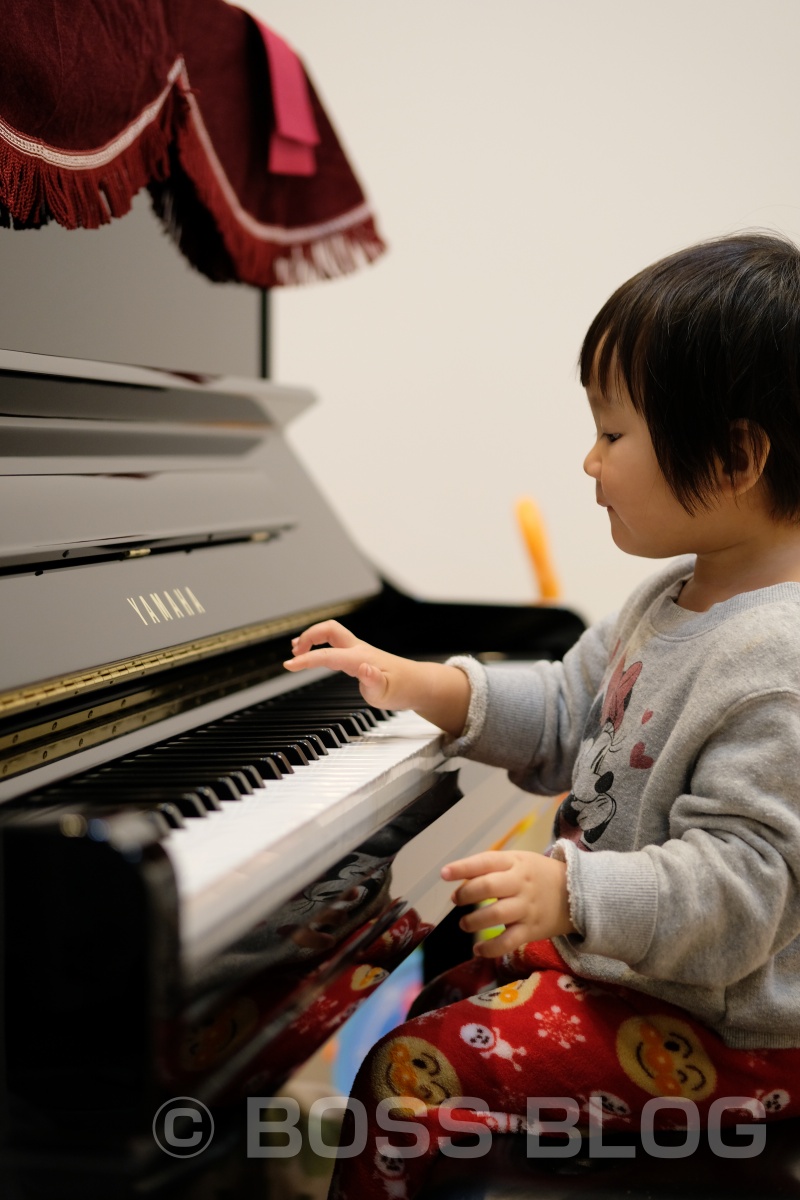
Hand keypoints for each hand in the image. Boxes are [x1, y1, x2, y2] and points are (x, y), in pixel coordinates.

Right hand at [283, 620, 470, 735]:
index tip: (290, 665)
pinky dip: (319, 644)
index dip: (307, 660)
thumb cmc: (403, 689)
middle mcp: (359, 650)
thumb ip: (374, 681)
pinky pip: (335, 643)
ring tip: (295, 650)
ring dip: (312, 637)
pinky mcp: (359, 655)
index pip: (328, 655)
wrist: (418, 684)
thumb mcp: (388, 693)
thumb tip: (364, 668)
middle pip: (330, 629)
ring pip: (332, 633)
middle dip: (308, 636)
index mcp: (362, 659)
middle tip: (294, 652)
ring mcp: (359, 650)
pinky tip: (313, 654)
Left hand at [442, 850, 573, 956]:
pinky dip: (490, 948)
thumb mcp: (519, 861)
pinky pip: (508, 942)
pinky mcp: (531, 930)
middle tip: (456, 901)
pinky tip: (478, 950)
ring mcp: (527, 907)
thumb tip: (459, 880)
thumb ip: (492, 868)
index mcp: (515, 862)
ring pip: (496, 914)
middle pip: (489, 887)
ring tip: (465, 924)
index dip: (462, 868)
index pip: (486, 861)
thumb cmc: (538, 876)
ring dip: (474, 921)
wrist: (577, 894)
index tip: (444, 874)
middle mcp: (520, 883)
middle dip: (466, 895)